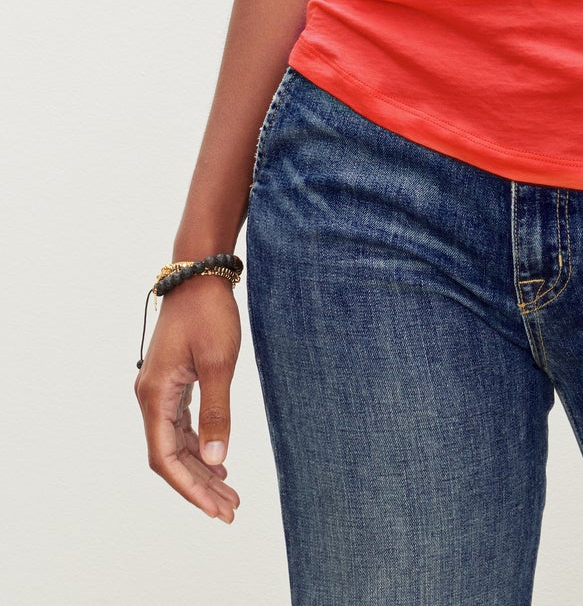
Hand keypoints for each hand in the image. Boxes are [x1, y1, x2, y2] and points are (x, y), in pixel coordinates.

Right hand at [133, 274, 242, 522]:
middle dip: (199, 486)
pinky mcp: (172, 382)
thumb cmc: (209, 313)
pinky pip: (180, 426)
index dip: (190, 488)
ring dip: (200, 469)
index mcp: (155, 396)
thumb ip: (217, 413)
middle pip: (170, 456)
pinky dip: (198, 446)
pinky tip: (217, 461)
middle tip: (230, 510)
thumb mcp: (220, 362)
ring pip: (175, 444)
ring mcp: (159, 390)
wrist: (200, 273)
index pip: (166, 459)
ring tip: (228, 493)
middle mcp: (150, 398)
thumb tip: (215, 460)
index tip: (215, 509)